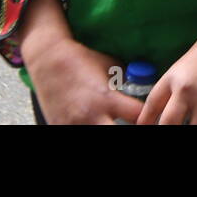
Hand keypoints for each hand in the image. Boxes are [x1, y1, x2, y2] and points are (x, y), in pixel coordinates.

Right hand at [22, 35, 141, 124]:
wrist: (48, 61)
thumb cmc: (80, 60)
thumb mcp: (109, 65)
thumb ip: (126, 79)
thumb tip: (142, 84)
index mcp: (107, 98)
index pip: (139, 116)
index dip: (147, 117)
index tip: (147, 115)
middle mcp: (92, 116)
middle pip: (121, 134)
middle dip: (131, 129)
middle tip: (132, 123)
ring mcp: (75, 125)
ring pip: (100, 136)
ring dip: (109, 129)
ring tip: (110, 121)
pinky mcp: (61, 128)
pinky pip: (81, 133)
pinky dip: (90, 129)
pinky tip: (94, 123)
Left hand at [137, 29, 196, 124]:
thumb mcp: (181, 67)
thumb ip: (171, 90)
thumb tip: (164, 112)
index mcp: (172, 78)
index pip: (152, 105)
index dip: (144, 121)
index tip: (142, 127)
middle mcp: (187, 90)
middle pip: (169, 123)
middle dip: (165, 129)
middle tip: (166, 127)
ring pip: (193, 129)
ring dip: (189, 129)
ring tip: (188, 125)